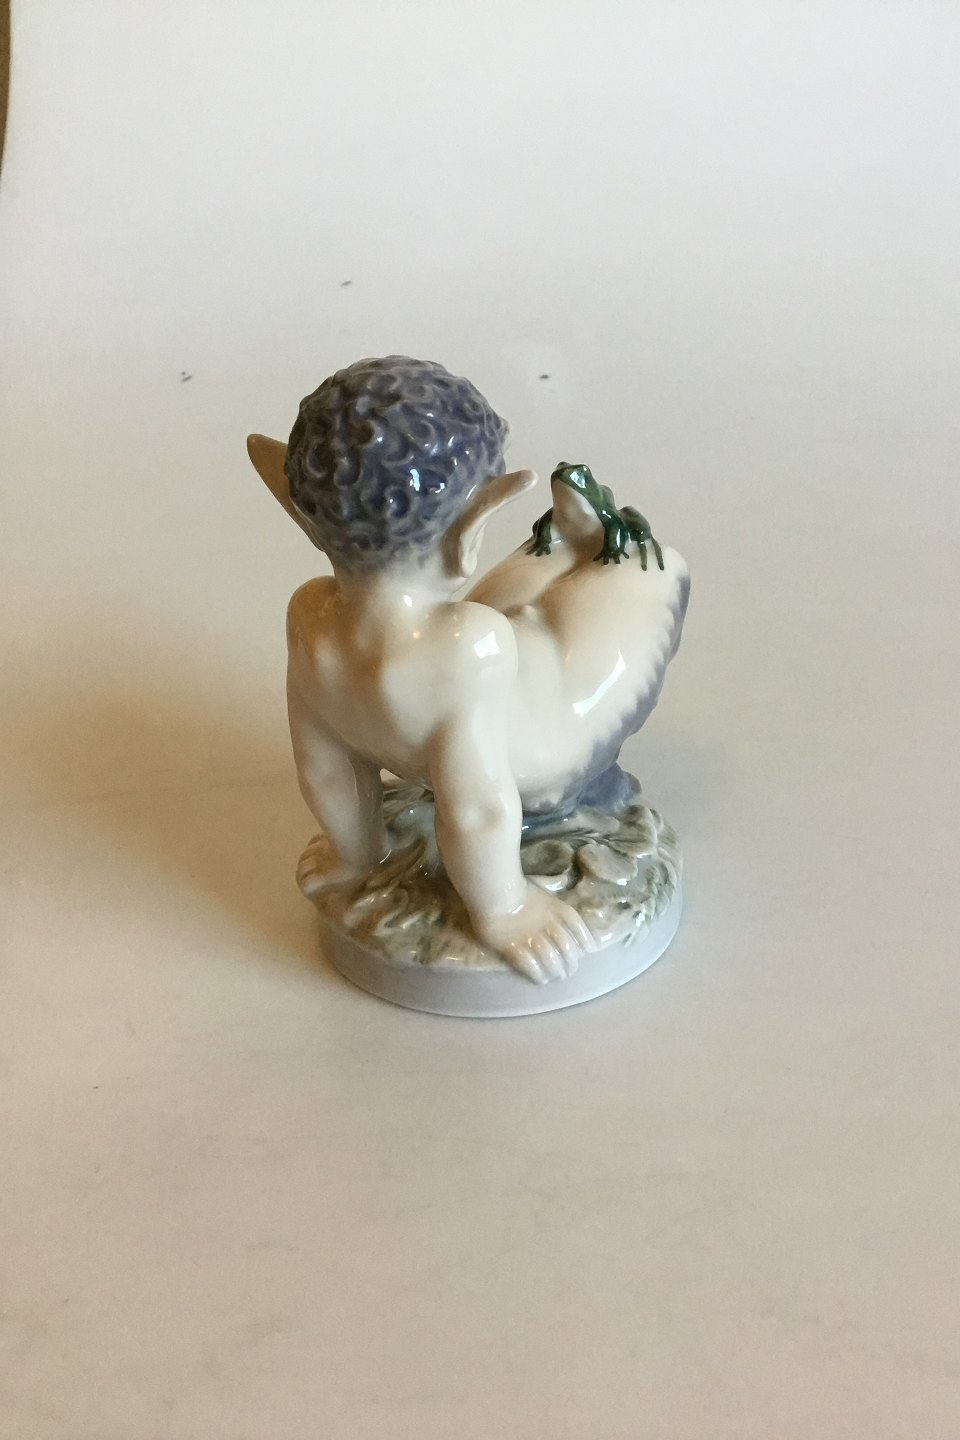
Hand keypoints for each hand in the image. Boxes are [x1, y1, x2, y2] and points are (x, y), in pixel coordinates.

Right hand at [474, 884, 595, 983]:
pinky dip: (538, 975)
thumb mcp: (539, 888)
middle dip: (571, 962)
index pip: (577, 925)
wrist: (493, 892)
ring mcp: (532, 938)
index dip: (585, 939)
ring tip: (557, 976)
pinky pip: (531, 967)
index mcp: (556, 909)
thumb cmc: (513, 887)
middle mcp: (549, 925)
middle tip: (569, 971)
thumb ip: (550, 897)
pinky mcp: (515, 949)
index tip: (589, 949)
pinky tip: (540, 979)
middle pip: (567, 947)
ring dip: (557, 971)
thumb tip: (560, 895)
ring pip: (552, 960)